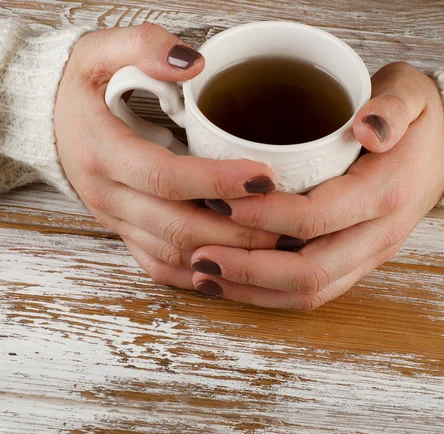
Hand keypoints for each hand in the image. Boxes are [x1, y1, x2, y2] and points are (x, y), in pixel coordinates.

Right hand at [55, 23, 283, 288]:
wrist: (49, 128)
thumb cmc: (81, 92)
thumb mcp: (98, 53)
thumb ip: (142, 46)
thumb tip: (193, 62)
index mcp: (103, 153)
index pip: (166, 178)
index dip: (217, 181)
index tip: (266, 177)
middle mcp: (109, 197)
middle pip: (179, 227)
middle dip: (237, 230)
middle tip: (289, 223)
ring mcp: (118, 222)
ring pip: (175, 254)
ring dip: (227, 256)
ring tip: (277, 245)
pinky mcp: (126, 235)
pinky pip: (162, 266)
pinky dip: (200, 273)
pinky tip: (237, 268)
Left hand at [190, 63, 443, 308]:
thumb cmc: (417, 119)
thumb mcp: (411, 93)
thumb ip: (392, 107)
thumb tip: (367, 127)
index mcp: (386, 193)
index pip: (316, 218)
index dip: (264, 216)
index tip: (220, 202)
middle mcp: (379, 235)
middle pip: (310, 271)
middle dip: (249, 269)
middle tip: (200, 256)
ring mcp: (371, 254)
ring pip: (312, 291)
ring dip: (256, 290)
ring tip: (207, 277)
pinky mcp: (361, 261)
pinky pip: (318, 291)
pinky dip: (274, 294)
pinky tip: (239, 283)